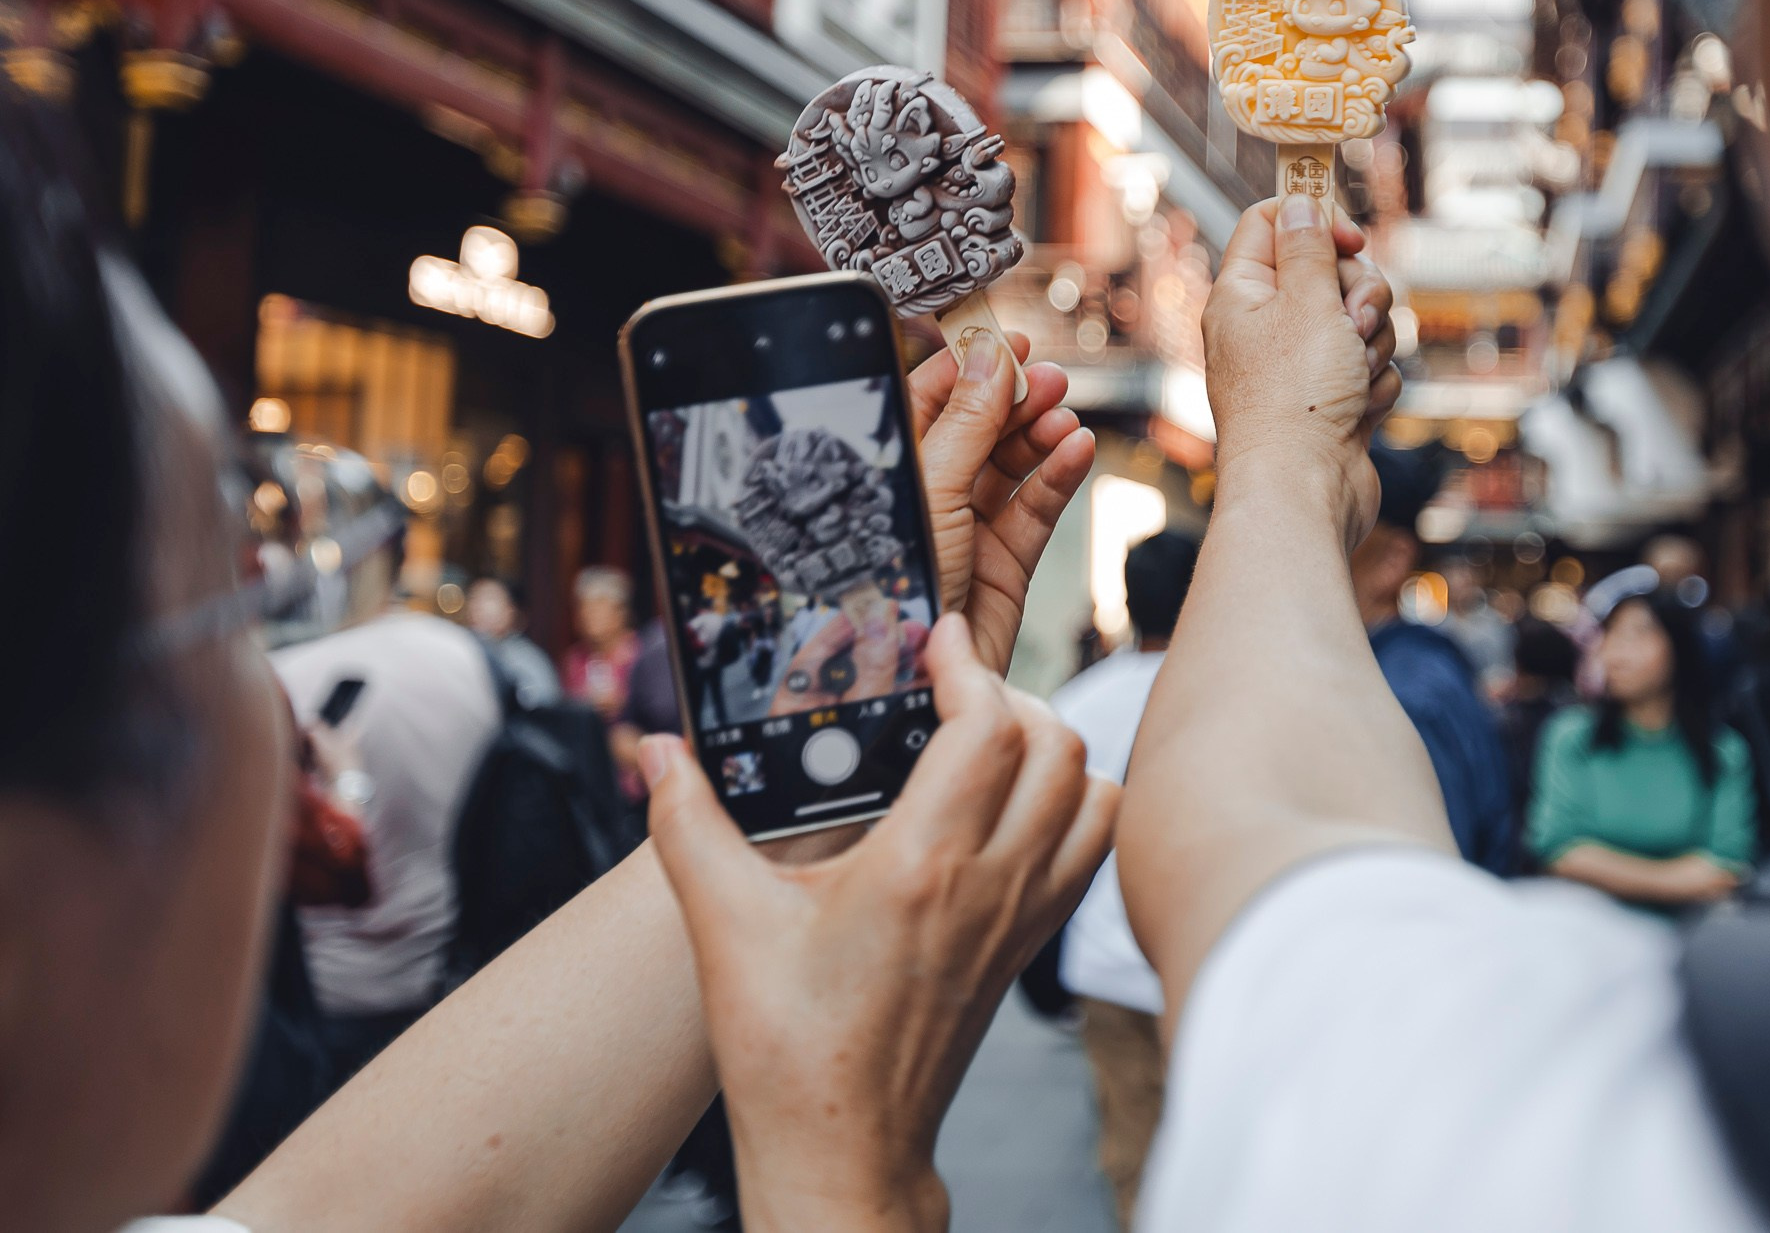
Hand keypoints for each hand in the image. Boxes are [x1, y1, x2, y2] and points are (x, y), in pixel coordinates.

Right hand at [642, 616, 1117, 1232]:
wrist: (843, 1146)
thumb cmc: (789, 1049)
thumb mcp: (723, 926)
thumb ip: (687, 826)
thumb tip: (658, 751)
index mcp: (923, 867)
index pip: (990, 728)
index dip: (966, 666)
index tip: (930, 642)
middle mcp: (990, 885)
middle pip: (1057, 746)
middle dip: (1008, 696)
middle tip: (948, 691)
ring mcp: (1021, 917)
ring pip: (1093, 795)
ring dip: (1052, 751)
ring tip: (988, 742)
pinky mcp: (1029, 945)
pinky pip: (1091, 849)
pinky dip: (1074, 806)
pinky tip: (1013, 805)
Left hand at [910, 329, 1095, 670]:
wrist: (914, 679)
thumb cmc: (896, 586)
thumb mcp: (931, 489)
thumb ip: (966, 423)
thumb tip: (989, 357)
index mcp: (893, 470)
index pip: (931, 399)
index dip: (970, 366)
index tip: (1010, 341)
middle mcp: (931, 495)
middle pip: (979, 427)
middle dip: (1016, 399)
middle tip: (1049, 378)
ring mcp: (969, 529)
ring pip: (1013, 465)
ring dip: (1041, 435)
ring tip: (1064, 417)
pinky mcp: (1005, 563)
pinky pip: (1036, 507)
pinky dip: (1059, 476)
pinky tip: (1076, 450)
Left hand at [1201, 195, 1398, 545]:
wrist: (1305, 490)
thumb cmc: (1295, 399)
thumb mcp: (1307, 302)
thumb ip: (1310, 247)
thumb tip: (1302, 202)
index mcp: (1242, 295)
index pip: (1273, 223)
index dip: (1317, 221)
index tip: (1351, 241)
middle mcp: (1266, 327)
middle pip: (1330, 270)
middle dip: (1360, 292)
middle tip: (1353, 321)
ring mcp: (1300, 366)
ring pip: (1358, 321)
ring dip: (1372, 343)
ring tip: (1353, 376)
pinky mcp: (1331, 400)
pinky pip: (1369, 368)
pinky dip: (1373, 385)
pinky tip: (1357, 410)